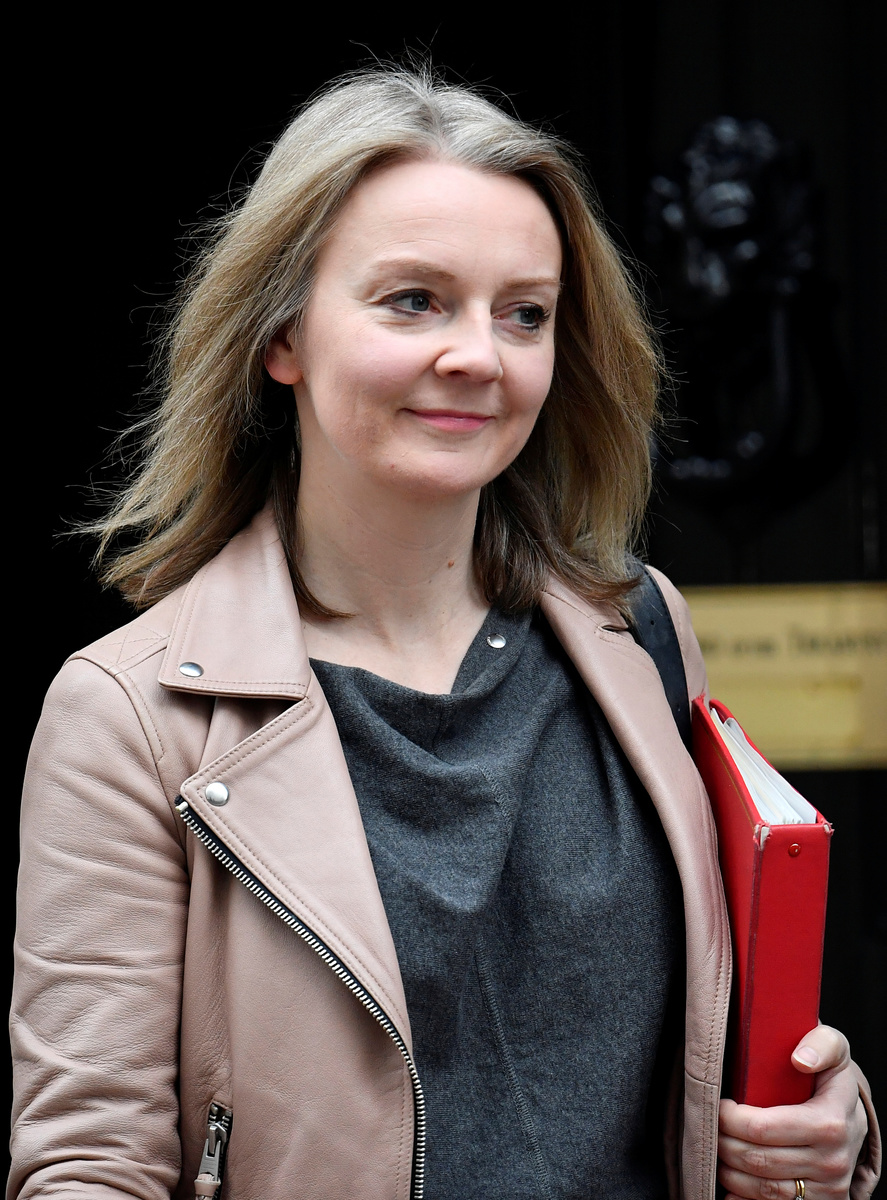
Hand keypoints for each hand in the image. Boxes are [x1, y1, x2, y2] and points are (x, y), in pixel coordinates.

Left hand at [717, 1025, 867, 1198]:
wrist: (853, 1116)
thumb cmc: (831, 1078)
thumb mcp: (833, 1048)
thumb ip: (821, 1044)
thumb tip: (800, 1059)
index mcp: (829, 1123)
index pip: (762, 1128)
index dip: (730, 1119)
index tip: (719, 1104)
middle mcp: (831, 1162)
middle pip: (757, 1160)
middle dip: (723, 1143)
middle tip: (709, 1127)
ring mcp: (828, 1188)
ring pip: (762, 1189)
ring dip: (729, 1172)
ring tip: (718, 1149)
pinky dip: (745, 1198)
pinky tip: (731, 1184)